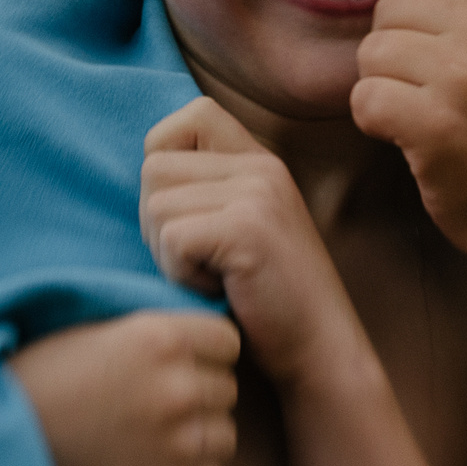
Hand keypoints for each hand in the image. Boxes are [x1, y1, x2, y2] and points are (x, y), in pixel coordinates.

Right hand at [7, 308, 240, 465]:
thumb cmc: (37, 380)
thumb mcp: (97, 333)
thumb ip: (155, 333)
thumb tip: (206, 338)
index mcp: (160, 337)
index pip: (227, 341)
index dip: (203, 352)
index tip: (176, 364)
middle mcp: (177, 388)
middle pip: (227, 389)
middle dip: (198, 395)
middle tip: (149, 405)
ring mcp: (176, 444)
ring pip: (224, 437)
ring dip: (196, 438)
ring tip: (146, 439)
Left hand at [140, 97, 365, 388]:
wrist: (321, 349)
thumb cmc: (268, 300)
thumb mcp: (242, 226)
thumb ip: (207, 190)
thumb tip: (145, 173)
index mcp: (260, 160)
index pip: (190, 116)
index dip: (165, 158)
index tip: (185, 213)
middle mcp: (261, 166)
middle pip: (155, 168)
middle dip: (157, 222)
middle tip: (199, 260)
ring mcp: (257, 194)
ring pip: (156, 207)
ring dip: (167, 255)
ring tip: (213, 276)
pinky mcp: (247, 229)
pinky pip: (173, 239)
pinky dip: (180, 275)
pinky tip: (218, 290)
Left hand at [352, 0, 466, 292]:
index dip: (423, 4)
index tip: (449, 45)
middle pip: (392, 5)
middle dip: (397, 49)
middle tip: (438, 89)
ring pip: (372, 50)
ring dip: (385, 86)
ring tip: (427, 112)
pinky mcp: (438, 123)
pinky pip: (366, 98)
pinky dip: (376, 122)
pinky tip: (412, 138)